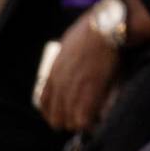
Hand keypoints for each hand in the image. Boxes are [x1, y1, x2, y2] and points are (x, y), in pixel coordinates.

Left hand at [39, 11, 120, 132]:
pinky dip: (91, 122)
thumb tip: (70, 72)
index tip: (67, 113)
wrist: (105, 27)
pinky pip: (84, 119)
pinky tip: (99, 118)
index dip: (56, 113)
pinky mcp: (91, 91)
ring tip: (94, 118)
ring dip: (82, 123)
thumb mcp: (69, 46)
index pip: (44, 105)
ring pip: (71, 122)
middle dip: (69, 121)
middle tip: (84, 116)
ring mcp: (74, 88)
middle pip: (57, 118)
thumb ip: (65, 63)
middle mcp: (60, 84)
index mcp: (53, 72)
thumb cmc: (92, 31)